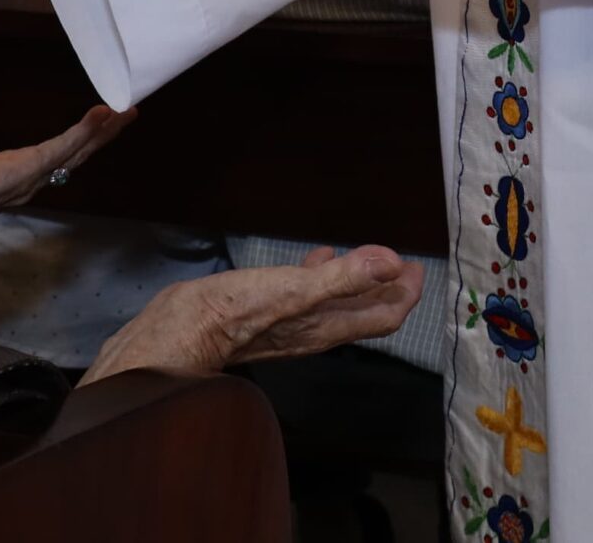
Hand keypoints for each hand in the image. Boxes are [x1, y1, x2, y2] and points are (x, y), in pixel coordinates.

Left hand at [0, 105, 129, 280]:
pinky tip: (105, 112)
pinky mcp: (31, 167)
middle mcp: (24, 183)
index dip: (72, 143)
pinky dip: (87, 128)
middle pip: (72, 156)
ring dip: (102, 131)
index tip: (93, 126)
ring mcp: (30, 177)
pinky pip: (65, 145)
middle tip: (126, 114)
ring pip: (75, 151)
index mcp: (5, 180)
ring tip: (126, 111)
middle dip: (100, 137)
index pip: (48, 160)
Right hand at [84, 246, 424, 382]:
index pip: (382, 316)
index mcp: (326, 327)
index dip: (405, 293)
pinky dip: (321, 276)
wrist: (175, 335)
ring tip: (371, 258)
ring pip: (337, 303)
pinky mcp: (265, 314)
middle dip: (388, 288)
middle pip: (364, 312)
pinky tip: (317, 259)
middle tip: (405, 264)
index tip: (418, 267)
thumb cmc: (232, 313)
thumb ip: (342, 278)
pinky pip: (305, 294)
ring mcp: (289, 324)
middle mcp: (314, 330)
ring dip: (358, 282)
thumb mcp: (291, 290)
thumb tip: (393, 261)